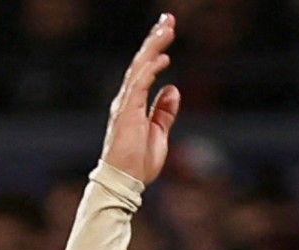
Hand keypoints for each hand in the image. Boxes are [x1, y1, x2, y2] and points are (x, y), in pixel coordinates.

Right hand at [101, 13, 183, 184]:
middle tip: (168, 19)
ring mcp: (124, 104)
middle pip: (141, 61)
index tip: (167, 30)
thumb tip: (173, 89)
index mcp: (133, 102)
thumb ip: (164, 112)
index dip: (156, 48)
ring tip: (167, 29)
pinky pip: (138, 85)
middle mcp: (126, 98)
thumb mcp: (159, 133)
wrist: (124, 182)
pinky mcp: (126, 113)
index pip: (145, 69)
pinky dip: (150, 70)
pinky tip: (163, 57)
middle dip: (155, 38)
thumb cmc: (138, 162)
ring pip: (139, 67)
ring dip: (154, 47)